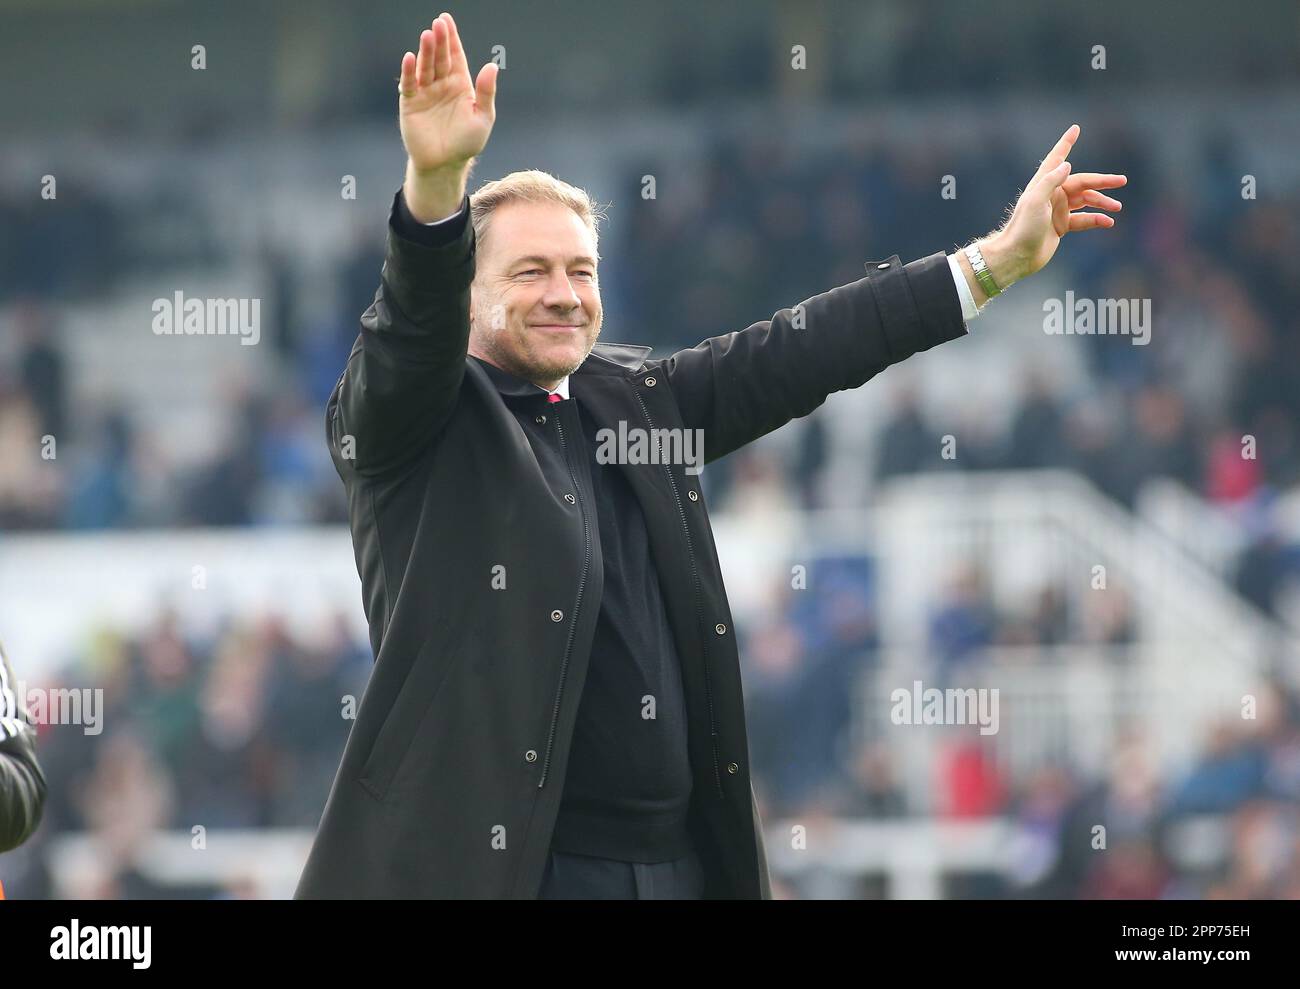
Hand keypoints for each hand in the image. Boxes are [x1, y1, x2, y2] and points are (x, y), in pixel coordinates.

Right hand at [398, 13, 497, 218]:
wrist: (444, 164)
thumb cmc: (466, 143)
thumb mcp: (483, 118)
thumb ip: (486, 92)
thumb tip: (492, 66)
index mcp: (460, 84)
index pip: (455, 56)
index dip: (452, 39)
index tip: (447, 20)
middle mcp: (441, 84)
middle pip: (440, 58)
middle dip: (440, 41)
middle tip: (438, 24)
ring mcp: (425, 92)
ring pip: (425, 67)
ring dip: (426, 52)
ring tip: (428, 36)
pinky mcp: (410, 103)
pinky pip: (410, 84)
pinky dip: (409, 72)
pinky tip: (410, 58)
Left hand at [981, 124, 1125, 288]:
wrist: (1017, 256)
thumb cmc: (1023, 228)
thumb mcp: (1036, 202)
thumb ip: (1051, 181)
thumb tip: (1068, 164)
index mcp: (1044, 185)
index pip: (1057, 159)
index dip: (1066, 144)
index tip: (1075, 129)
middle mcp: (1052, 195)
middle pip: (1082, 183)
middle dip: (1102, 181)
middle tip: (1122, 181)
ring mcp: (1058, 211)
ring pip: (1085, 201)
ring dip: (1102, 203)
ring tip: (1117, 207)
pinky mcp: (1061, 226)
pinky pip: (1083, 220)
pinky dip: (1096, 219)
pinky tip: (1108, 222)